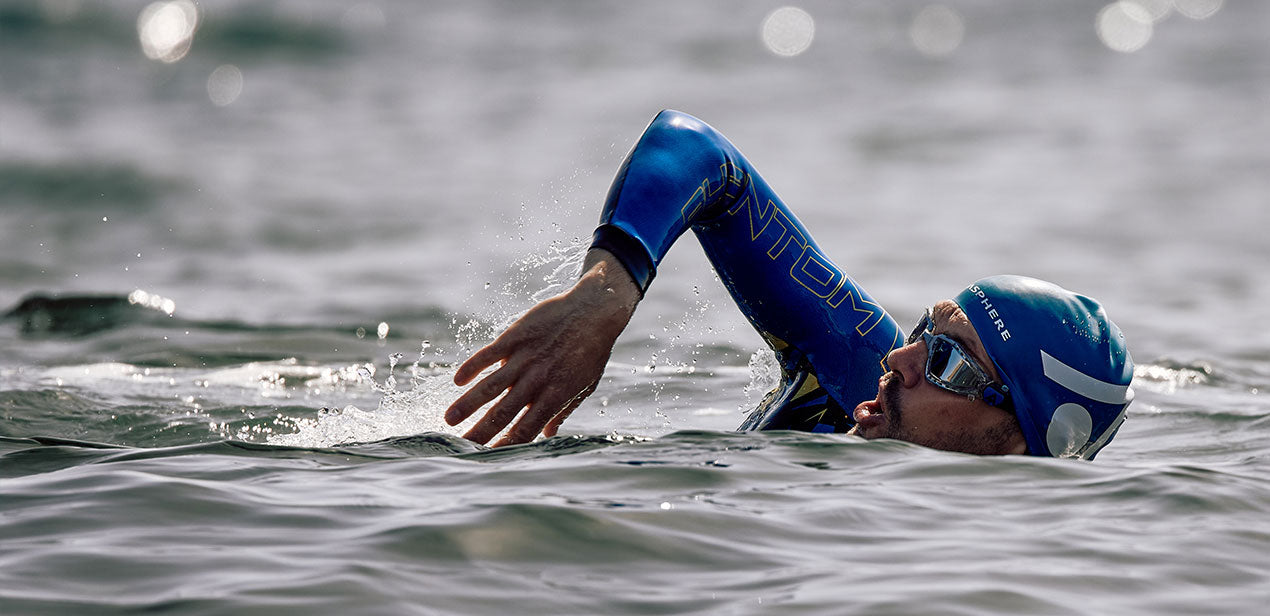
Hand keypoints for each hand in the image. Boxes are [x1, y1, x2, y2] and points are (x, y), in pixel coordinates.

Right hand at [444, 249, 639, 445]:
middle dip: (478, 433)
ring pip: (490, 386)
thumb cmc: (592, 351)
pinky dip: (472, 367)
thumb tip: (548, 435)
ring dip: (468, 404)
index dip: (504, 446)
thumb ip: (563, 410)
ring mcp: (524, 358)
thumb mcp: (585, 385)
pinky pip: (489, 354)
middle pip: (502, 413)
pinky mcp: (516, 337)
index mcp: (554, 396)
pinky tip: (457, 380)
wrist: (595, 310)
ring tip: (448, 419)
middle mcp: (537, 380)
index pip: (524, 429)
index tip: (486, 458)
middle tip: (459, 447)